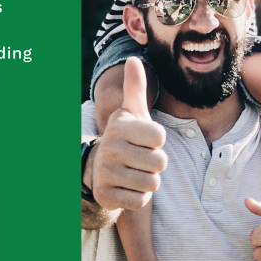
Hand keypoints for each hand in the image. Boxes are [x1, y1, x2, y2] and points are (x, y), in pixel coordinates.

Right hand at [90, 58, 166, 210]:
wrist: (101, 167)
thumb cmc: (127, 138)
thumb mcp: (132, 113)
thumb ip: (136, 87)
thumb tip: (134, 59)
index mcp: (119, 126)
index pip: (160, 137)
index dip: (158, 142)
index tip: (145, 140)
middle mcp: (109, 148)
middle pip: (159, 162)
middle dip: (156, 163)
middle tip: (141, 159)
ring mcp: (106, 173)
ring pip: (152, 183)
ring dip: (149, 181)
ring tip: (135, 172)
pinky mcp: (106, 196)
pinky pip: (141, 200)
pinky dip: (139, 197)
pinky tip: (128, 187)